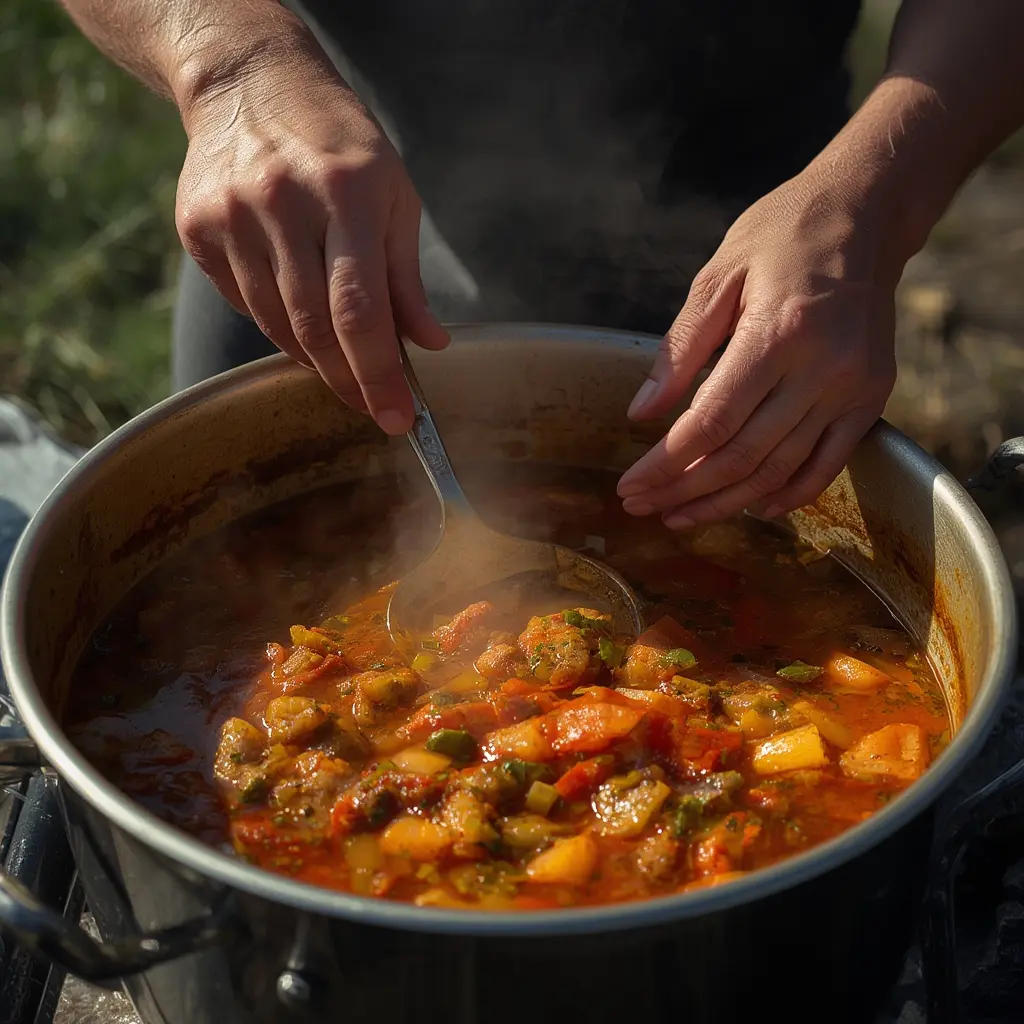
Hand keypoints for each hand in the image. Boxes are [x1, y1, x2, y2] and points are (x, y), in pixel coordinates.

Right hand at [175, 51, 447, 434]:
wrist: (250, 84)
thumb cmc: (341, 145)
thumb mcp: (394, 196)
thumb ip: (407, 278)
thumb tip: (429, 345)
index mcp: (347, 194)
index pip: (360, 309)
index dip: (379, 374)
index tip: (398, 416)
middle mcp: (282, 204)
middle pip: (314, 328)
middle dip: (350, 383)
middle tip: (375, 409)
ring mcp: (232, 216)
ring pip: (277, 325)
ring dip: (316, 361)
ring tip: (344, 367)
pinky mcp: (197, 229)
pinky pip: (245, 305)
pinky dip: (279, 328)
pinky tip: (300, 319)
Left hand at [616, 166, 898, 527]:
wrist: (865, 215)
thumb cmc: (781, 235)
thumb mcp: (717, 276)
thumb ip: (679, 350)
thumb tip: (642, 414)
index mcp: (778, 333)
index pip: (710, 422)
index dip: (665, 465)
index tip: (631, 485)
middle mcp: (823, 368)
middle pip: (741, 456)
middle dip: (684, 490)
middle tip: (643, 506)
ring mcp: (853, 389)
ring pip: (780, 471)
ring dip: (726, 503)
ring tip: (680, 516)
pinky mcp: (872, 399)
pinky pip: (827, 466)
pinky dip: (788, 495)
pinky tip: (751, 509)